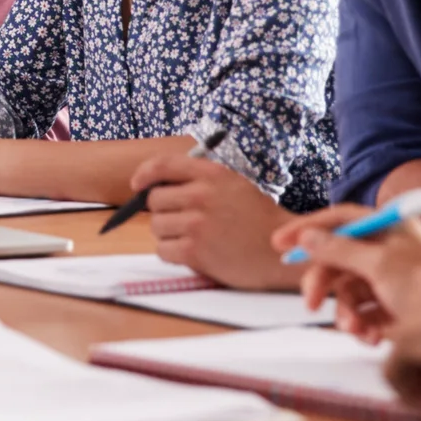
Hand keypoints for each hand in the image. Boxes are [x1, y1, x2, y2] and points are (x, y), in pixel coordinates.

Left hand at [132, 152, 299, 290]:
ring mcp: (197, 223)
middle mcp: (202, 195)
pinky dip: (174, 254)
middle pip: (154, 201)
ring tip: (197, 239)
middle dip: (164, 212)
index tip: (137, 184)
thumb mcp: (235, 186)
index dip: (144, 174)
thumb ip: (200, 181)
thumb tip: (154, 187)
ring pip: (156, 227)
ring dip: (170, 235)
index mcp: (212, 174)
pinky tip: (196, 254)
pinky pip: (163, 250)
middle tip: (185, 222)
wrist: (283, 254)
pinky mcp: (194, 251)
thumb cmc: (259, 221)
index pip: (163, 165)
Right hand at [273, 204, 385, 338]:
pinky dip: (363, 327)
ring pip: (349, 292)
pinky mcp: (395, 309)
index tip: (278, 243)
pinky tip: (373, 338)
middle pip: (339, 261)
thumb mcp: (379, 264)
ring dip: (347, 313)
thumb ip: (339, 250)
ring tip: (355, 330)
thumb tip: (306, 237)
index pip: (341, 220)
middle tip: (309, 305)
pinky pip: (365, 314)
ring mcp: (392, 280)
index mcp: (388, 229)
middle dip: (323, 286)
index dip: (308, 228)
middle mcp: (389, 250)